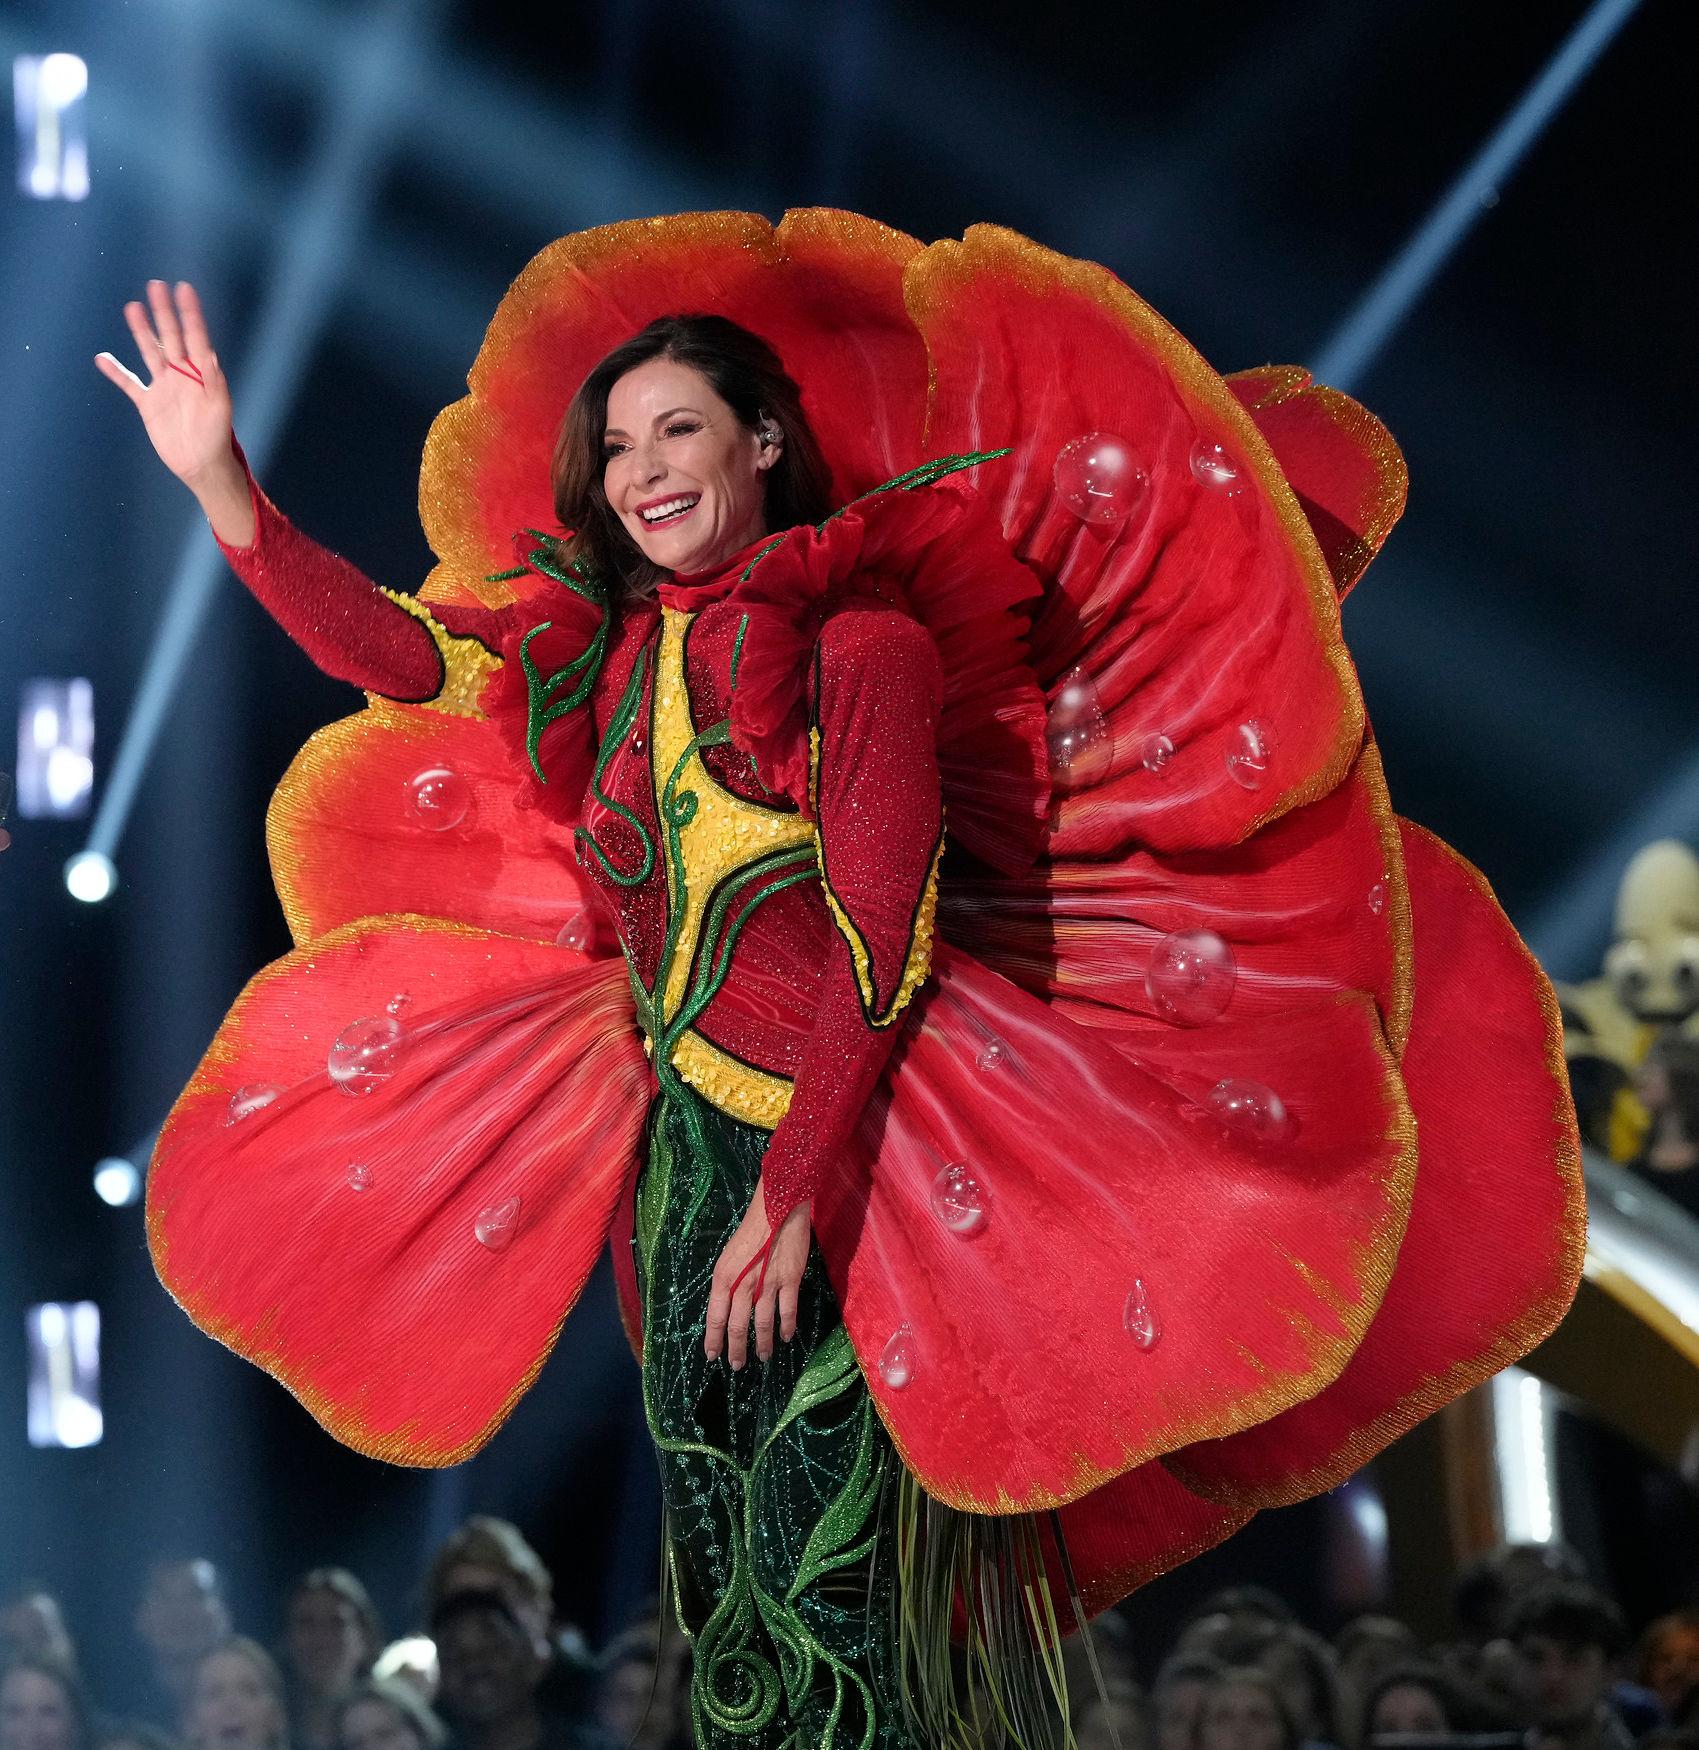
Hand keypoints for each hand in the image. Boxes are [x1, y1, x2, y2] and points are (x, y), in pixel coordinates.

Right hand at [95, 281, 235, 491]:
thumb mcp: (219, 405)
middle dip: (164, 312)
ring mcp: (164, 387)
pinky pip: (130, 384)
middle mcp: (183, 374)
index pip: (195, 336)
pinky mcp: (149, 404)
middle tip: (156, 286)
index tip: (183, 289)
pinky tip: (102, 358)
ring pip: (150, 352)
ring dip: (142, 331)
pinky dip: (116, 372)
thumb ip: (212, 378)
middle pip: (171, 336)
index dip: (190, 313)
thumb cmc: (216, 435)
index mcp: (202, 373)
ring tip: (133, 307)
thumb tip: (208, 353)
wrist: (202, 464)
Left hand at [704, 1181, 810, 1368]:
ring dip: (761, 1344)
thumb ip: (727, 1283)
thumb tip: (726, 1308)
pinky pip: (787, 1311)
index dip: (714, 1339)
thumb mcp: (728, 1257)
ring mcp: (767, 1284)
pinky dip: (787, 1327)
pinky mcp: (789, 1280)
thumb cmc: (750, 1232)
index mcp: (723, 1277)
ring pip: (762, 1323)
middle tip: (736, 1365)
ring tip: (762, 1356)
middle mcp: (742, 1285)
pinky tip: (787, 1337)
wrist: (776, 1209)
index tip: (712, 1356)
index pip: (715, 1316)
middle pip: (737, 1325)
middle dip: (735, 1349)